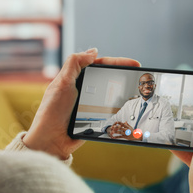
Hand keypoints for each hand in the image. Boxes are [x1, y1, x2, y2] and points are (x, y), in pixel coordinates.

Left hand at [23, 49, 140, 159]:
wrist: (51, 140)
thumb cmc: (52, 112)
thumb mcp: (61, 83)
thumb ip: (75, 64)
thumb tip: (93, 51)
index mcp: (74, 78)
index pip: (99, 64)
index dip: (117, 62)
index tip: (134, 63)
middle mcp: (82, 88)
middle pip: (107, 77)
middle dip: (124, 74)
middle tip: (140, 74)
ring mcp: (88, 103)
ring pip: (110, 92)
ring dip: (123, 90)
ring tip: (138, 89)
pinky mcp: (93, 117)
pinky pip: (109, 109)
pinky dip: (119, 106)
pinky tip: (129, 105)